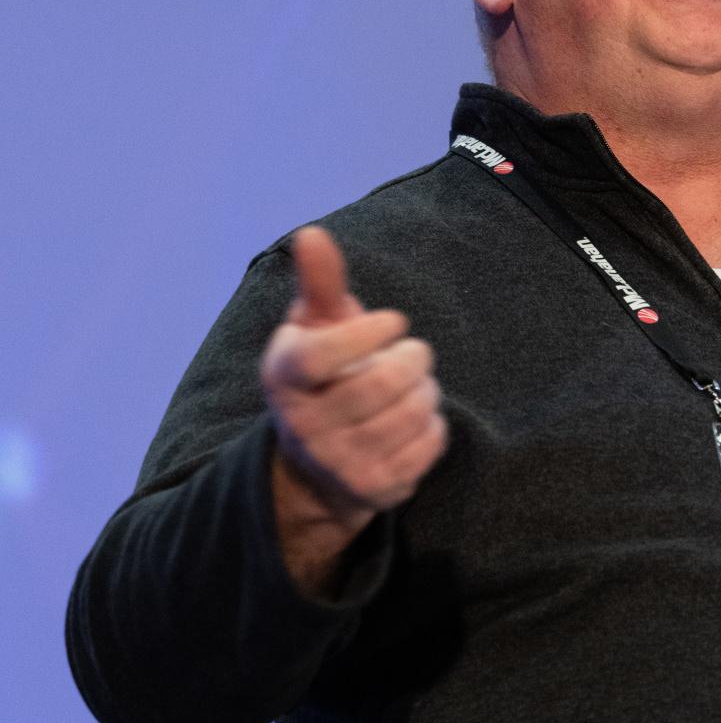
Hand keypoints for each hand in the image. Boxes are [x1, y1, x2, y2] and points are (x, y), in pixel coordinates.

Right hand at [261, 226, 446, 566]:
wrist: (318, 465)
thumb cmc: (325, 376)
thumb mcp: (314, 328)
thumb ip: (320, 283)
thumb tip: (312, 233)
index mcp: (284, 378)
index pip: (323, 354)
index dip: (369, 331)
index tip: (392, 322)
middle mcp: (305, 426)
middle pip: (382, 382)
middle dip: (413, 358)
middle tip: (411, 354)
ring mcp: (340, 463)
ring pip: (412, 411)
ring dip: (426, 389)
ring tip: (412, 386)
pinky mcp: (376, 488)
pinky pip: (430, 442)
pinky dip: (434, 423)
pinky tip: (414, 419)